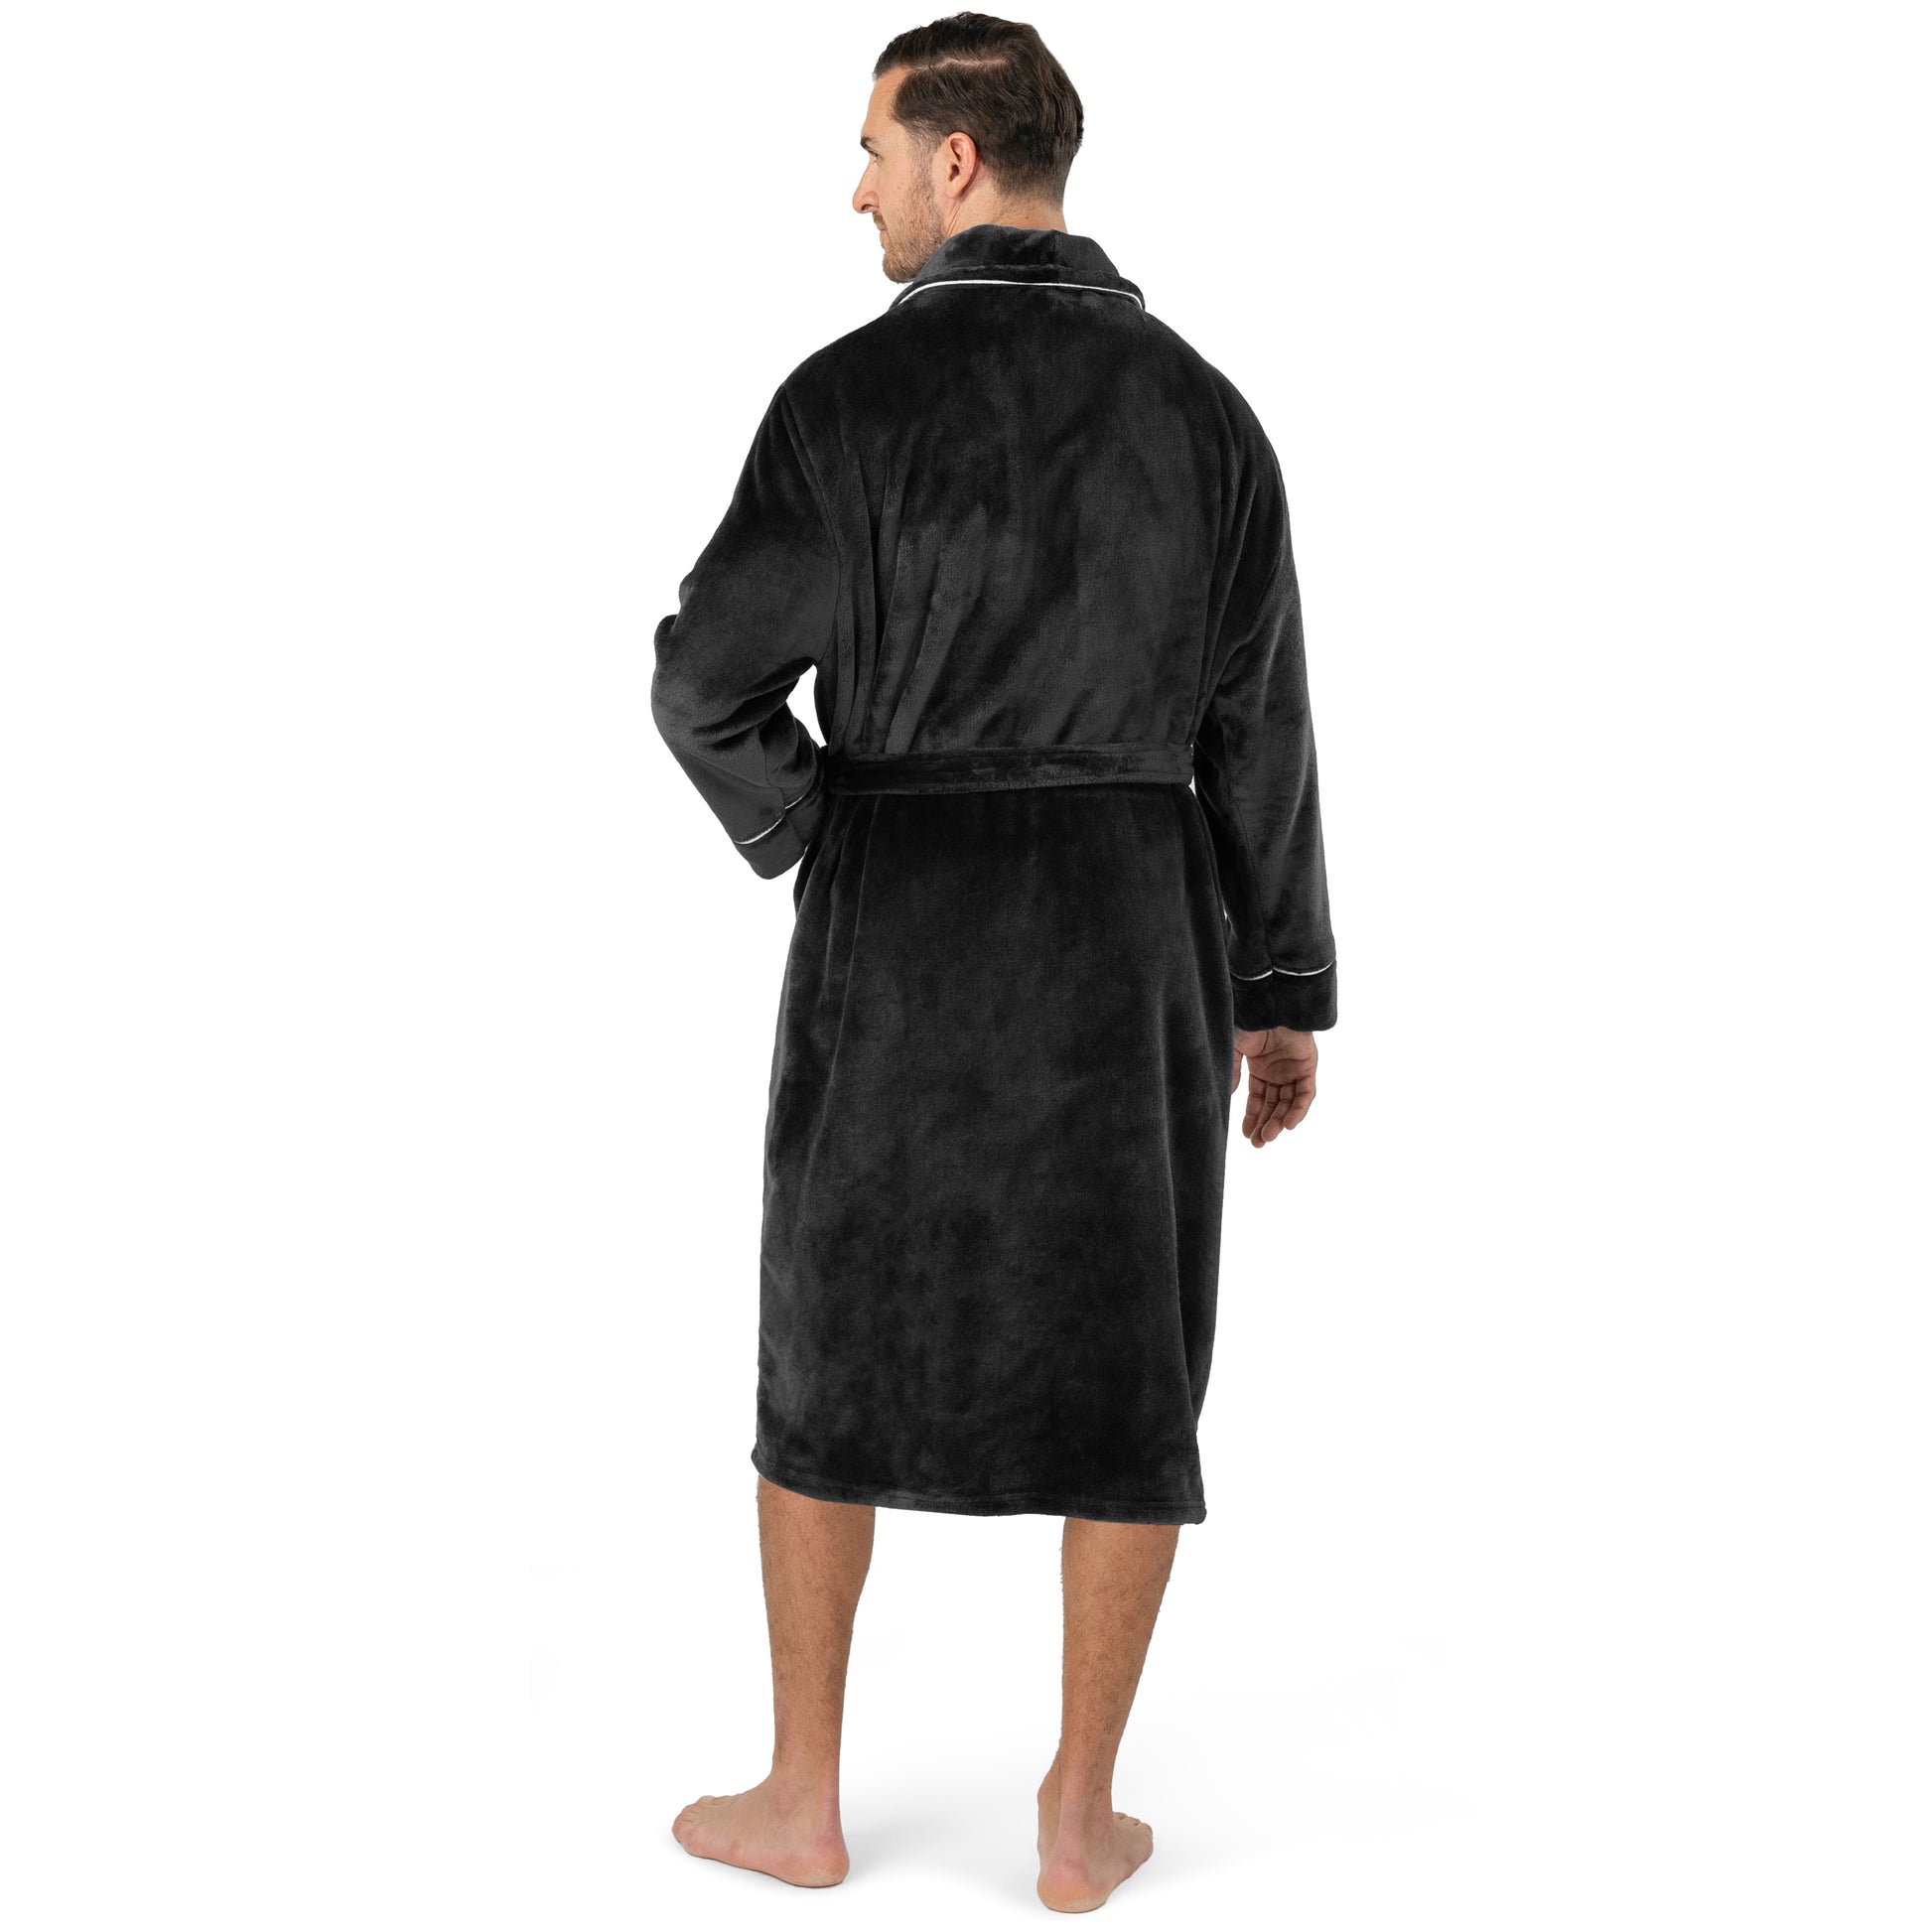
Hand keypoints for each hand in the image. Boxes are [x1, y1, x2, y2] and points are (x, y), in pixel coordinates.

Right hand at [1231, 1026, 1317, 1145]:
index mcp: (1260, 1069)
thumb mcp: (1234, 1048)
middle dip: (1265, 1124)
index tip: (1246, 1135)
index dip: (1252, 1117)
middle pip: (1273, 1105)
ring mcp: (1294, 1070)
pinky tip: (1288, 1125)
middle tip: (1258, 1143)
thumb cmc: (1251, 1021)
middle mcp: (1278, 1072)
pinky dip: (1298, 1110)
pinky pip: (1306, 1094)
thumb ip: (1232, 1071)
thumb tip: (1230, 1095)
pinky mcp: (1308, 1067)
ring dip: (1279, 1121)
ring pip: (1288, 1103)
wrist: (1271, 1003)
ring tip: (1269, 1137)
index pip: (1258, 1099)